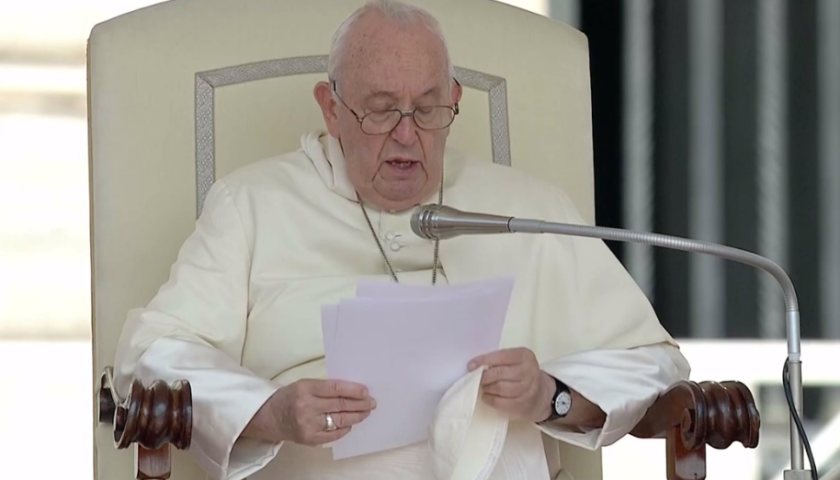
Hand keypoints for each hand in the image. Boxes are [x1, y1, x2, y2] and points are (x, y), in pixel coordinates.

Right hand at [243, 379, 375, 445]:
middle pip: (340, 405)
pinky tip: (351, 423)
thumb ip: (325, 388)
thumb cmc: (290, 397)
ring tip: (366, 412)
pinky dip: (344, 428)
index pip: (335, 388)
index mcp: (305, 388)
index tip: (366, 391)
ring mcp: (308, 425)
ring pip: (339, 420)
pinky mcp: (309, 438)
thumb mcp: (304, 385)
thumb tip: (353, 391)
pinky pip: (333, 434)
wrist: (269, 416)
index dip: (353, 390)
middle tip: (372, 402)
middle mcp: (306, 407)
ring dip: (356, 416)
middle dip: (360, 404)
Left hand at [468, 348, 554, 422]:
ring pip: (499, 388)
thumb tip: (476, 365)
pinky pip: (500, 402)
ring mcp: (527, 390)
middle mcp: (528, 372)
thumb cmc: (522, 373)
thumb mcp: (516, 360)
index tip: (471, 365)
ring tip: (484, 386)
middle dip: (484, 376)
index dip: (484, 360)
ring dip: (486, 388)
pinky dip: (489, 399)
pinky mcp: (522, 405)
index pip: (501, 356)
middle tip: (478, 378)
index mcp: (525, 356)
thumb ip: (500, 360)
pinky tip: (486, 396)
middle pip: (499, 373)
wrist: (542, 394)